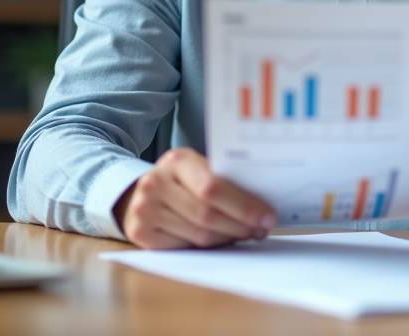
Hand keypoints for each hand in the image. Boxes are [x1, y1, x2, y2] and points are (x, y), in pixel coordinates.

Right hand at [114, 148, 277, 248]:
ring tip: (245, 234)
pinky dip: (208, 247)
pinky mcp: (140, 233)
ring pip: (199, 235)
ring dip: (228, 238)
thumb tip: (263, 206)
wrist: (142, 192)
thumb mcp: (199, 169)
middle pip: (208, 215)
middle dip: (241, 225)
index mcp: (177, 160)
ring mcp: (144, 209)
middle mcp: (156, 182)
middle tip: (261, 229)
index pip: (213, 188)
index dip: (244, 206)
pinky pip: (184, 248)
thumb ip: (224, 181)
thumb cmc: (183, 181)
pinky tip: (220, 241)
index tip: (268, 216)